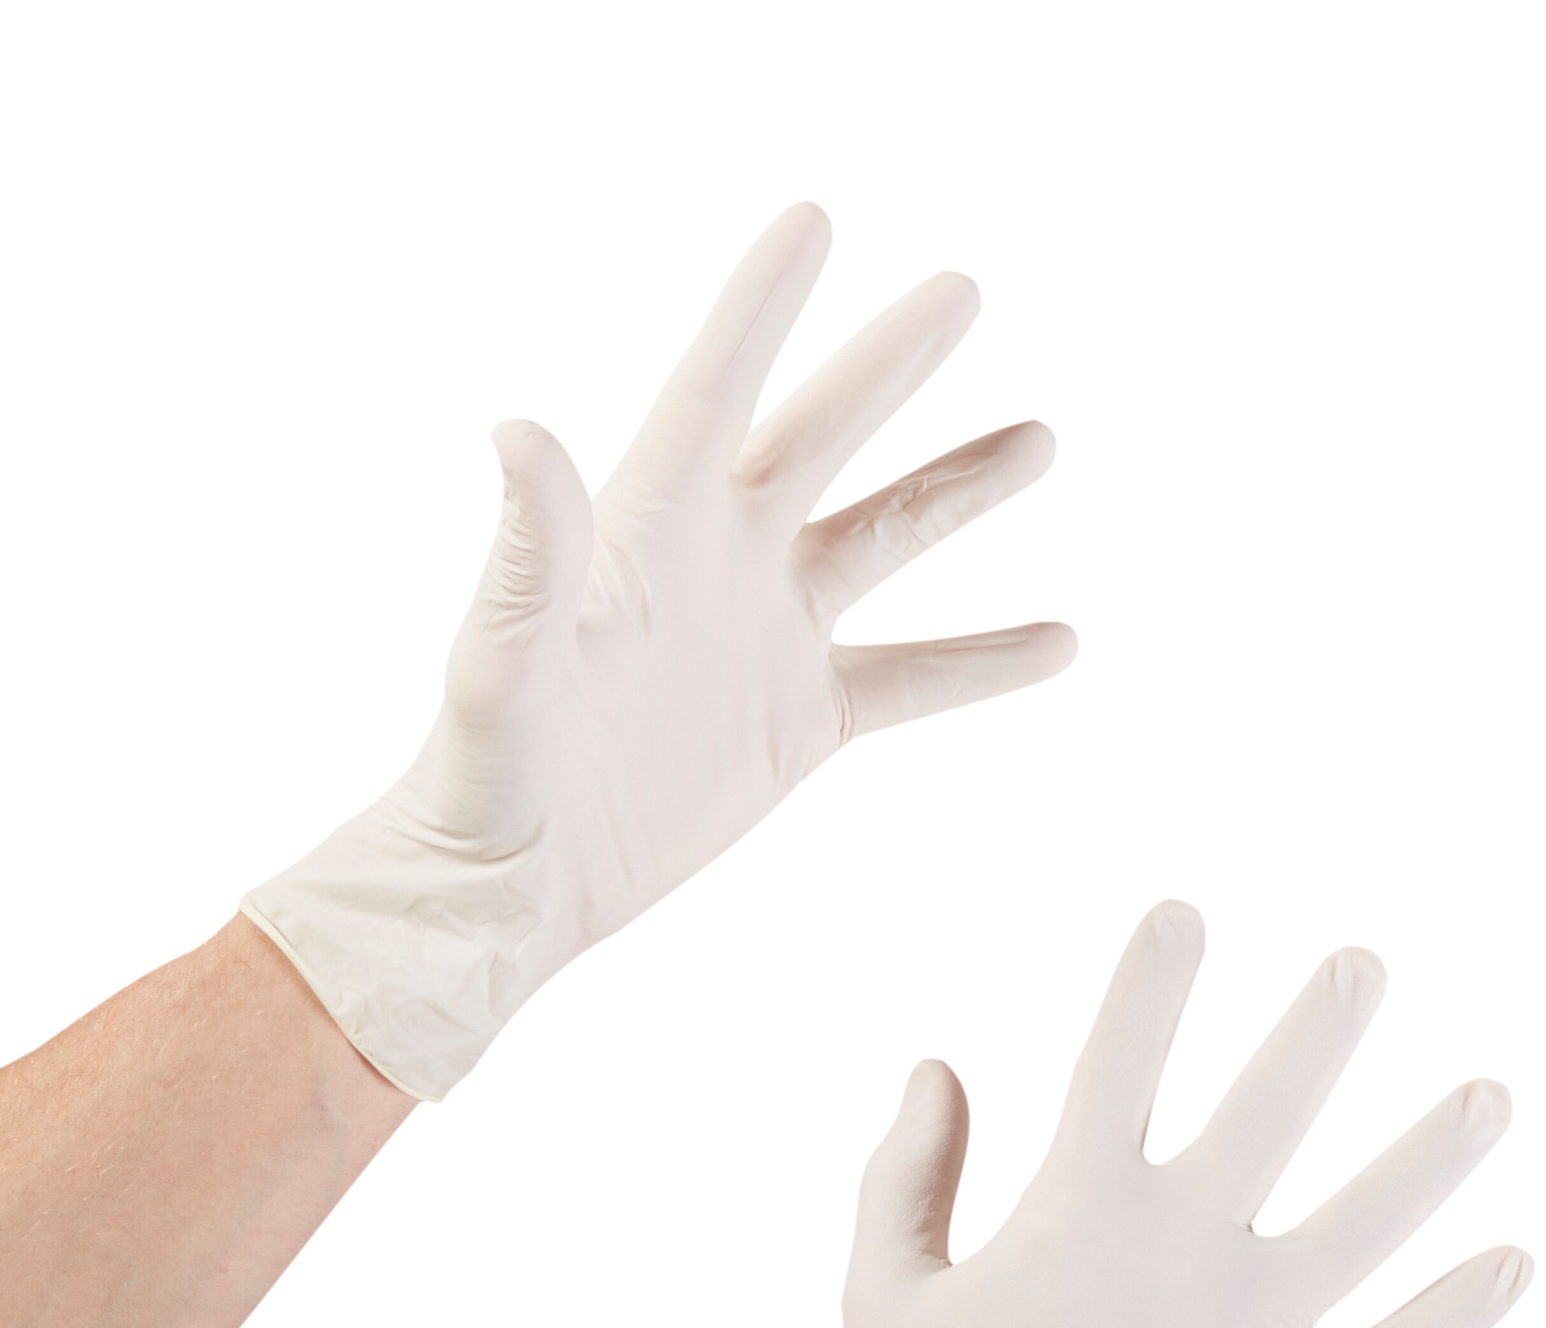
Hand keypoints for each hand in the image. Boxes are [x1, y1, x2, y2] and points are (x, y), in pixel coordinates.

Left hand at [241, 204, 1070, 1099]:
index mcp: (648, 530)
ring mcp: (767, 637)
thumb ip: (527, 556)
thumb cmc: (487, 772)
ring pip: (885, 541)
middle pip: (822, 438)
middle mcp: (720, 562)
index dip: (762, 309)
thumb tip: (523, 433)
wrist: (519, 886)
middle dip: (890, 365)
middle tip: (961, 291)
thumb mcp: (502, 663)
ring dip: (960, 491)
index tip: (814, 222)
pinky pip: (912, 679)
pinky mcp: (800, 719)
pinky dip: (983, 661)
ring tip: (1040, 438)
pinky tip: (1058, 641)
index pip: (715, 391)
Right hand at [787, 903, 1531, 1327]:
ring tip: (1495, 1093)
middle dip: (1321, 1028)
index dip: (1154, 980)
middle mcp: (1175, 1257)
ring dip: (1435, 1152)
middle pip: (1271, 1112)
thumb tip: (936, 1064)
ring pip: (1368, 1223)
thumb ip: (906, 1169)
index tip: (1187, 913)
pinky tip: (1520, 1260)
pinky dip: (1461, 1311)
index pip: (1122, 1060)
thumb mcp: (881, 1289)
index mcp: (1073, 1214)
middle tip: (1366, 961)